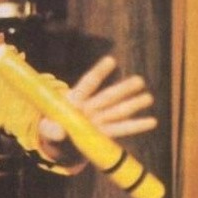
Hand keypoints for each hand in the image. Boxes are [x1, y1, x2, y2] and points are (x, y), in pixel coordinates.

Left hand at [39, 56, 157, 164]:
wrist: (57, 136)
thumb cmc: (51, 127)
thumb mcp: (46, 128)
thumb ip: (51, 129)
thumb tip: (60, 132)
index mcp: (74, 100)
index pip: (88, 84)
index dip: (99, 72)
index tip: (111, 60)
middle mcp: (89, 107)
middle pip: (108, 97)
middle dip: (123, 89)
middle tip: (140, 80)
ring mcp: (98, 120)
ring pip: (118, 111)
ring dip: (133, 105)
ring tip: (149, 98)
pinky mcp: (103, 133)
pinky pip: (121, 129)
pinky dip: (135, 126)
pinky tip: (151, 121)